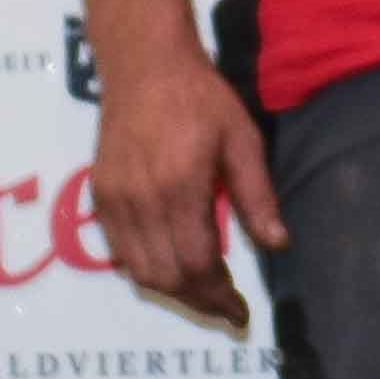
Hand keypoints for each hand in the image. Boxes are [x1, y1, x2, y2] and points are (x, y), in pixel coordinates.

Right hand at [89, 39, 281, 339]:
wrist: (145, 65)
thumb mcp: (242, 140)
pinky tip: (172, 263)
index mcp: (181, 188)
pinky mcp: (100, 196)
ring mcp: (115, 200)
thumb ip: (257, 196)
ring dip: (173, 290)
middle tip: (226, 305)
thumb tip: (278, 245)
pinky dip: (147, 269)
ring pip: (141, 271)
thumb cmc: (202, 99)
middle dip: (199, 300)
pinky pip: (121, 251)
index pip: (198, 265)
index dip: (220, 296)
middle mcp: (142, 201)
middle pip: (167, 277)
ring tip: (204, 290)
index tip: (241, 312)